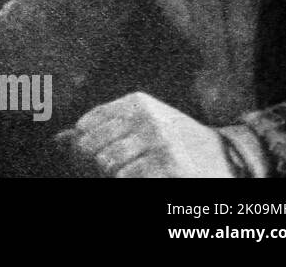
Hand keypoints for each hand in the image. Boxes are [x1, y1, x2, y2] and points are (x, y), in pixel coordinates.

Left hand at [55, 92, 233, 176]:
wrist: (228, 160)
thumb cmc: (176, 144)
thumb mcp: (141, 128)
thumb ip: (100, 130)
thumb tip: (57, 139)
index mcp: (136, 103)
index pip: (86, 126)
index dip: (81, 148)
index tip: (91, 161)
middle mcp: (146, 117)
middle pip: (91, 148)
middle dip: (93, 166)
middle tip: (110, 172)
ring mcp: (159, 140)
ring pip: (107, 166)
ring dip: (112, 177)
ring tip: (132, 173)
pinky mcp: (169, 164)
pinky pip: (126, 179)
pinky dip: (130, 182)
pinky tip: (146, 177)